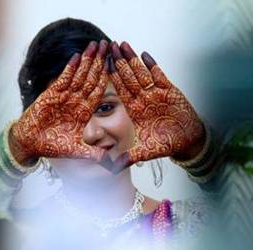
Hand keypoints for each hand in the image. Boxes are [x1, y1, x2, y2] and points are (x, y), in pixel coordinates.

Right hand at [10, 40, 108, 163]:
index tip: (117, 65)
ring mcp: (64, 96)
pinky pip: (63, 79)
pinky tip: (78, 56)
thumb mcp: (75, 150)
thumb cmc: (51, 146)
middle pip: (91, 78)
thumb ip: (92, 153)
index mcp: (84, 112)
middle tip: (108, 45)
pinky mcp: (51, 94)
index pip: (99, 91)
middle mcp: (76, 101)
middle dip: (99, 62)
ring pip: (79, 75)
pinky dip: (70, 68)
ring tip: (95, 44)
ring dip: (87, 59)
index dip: (108, 78)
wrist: (30, 143)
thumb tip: (110, 163)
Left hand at [104, 41, 204, 172]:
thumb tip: (109, 168)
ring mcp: (155, 93)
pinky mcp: (169, 91)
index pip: (119, 90)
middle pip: (127, 77)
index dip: (111, 77)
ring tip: (122, 44)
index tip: (101, 65)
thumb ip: (126, 158)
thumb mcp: (142, 152)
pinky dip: (152, 65)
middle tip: (107, 46)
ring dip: (131, 59)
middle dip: (118, 61)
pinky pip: (159, 76)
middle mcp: (142, 99)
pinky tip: (144, 54)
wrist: (186, 141)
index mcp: (133, 109)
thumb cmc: (163, 145)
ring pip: (141, 73)